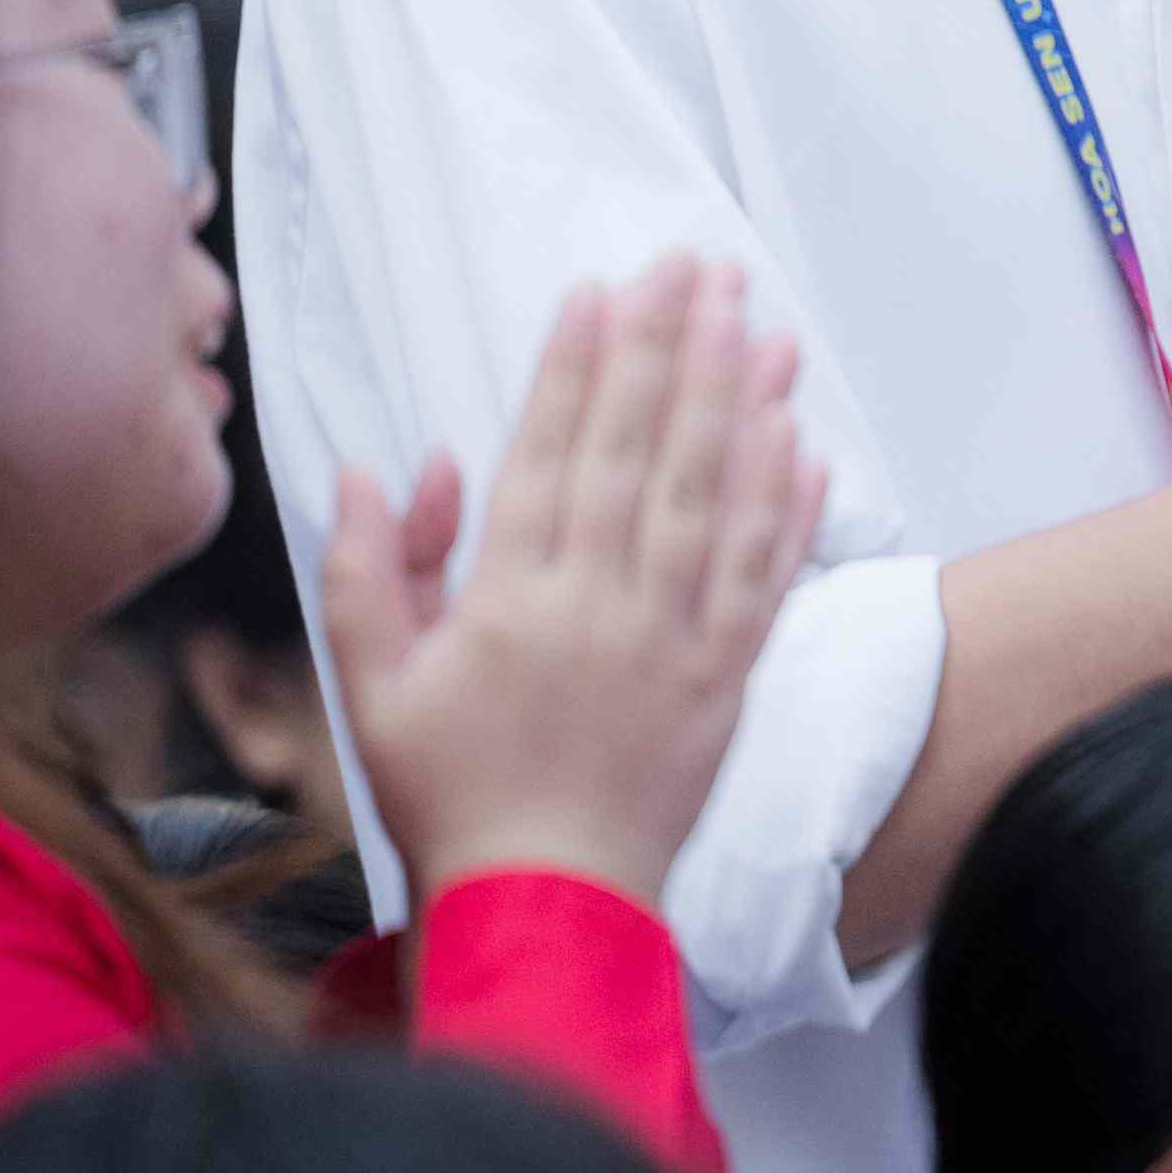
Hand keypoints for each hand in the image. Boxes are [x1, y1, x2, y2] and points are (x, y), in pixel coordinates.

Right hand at [320, 255, 825, 911]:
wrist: (545, 904)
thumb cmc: (449, 794)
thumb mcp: (370, 687)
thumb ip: (368, 570)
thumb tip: (373, 466)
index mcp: (510, 597)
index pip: (549, 453)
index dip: (577, 366)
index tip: (601, 289)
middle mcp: (600, 603)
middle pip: (642, 453)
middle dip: (670, 351)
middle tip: (697, 268)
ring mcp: (673, 640)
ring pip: (712, 501)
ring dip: (740, 406)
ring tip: (762, 327)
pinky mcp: (726, 681)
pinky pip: (764, 582)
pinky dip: (786, 511)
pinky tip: (803, 444)